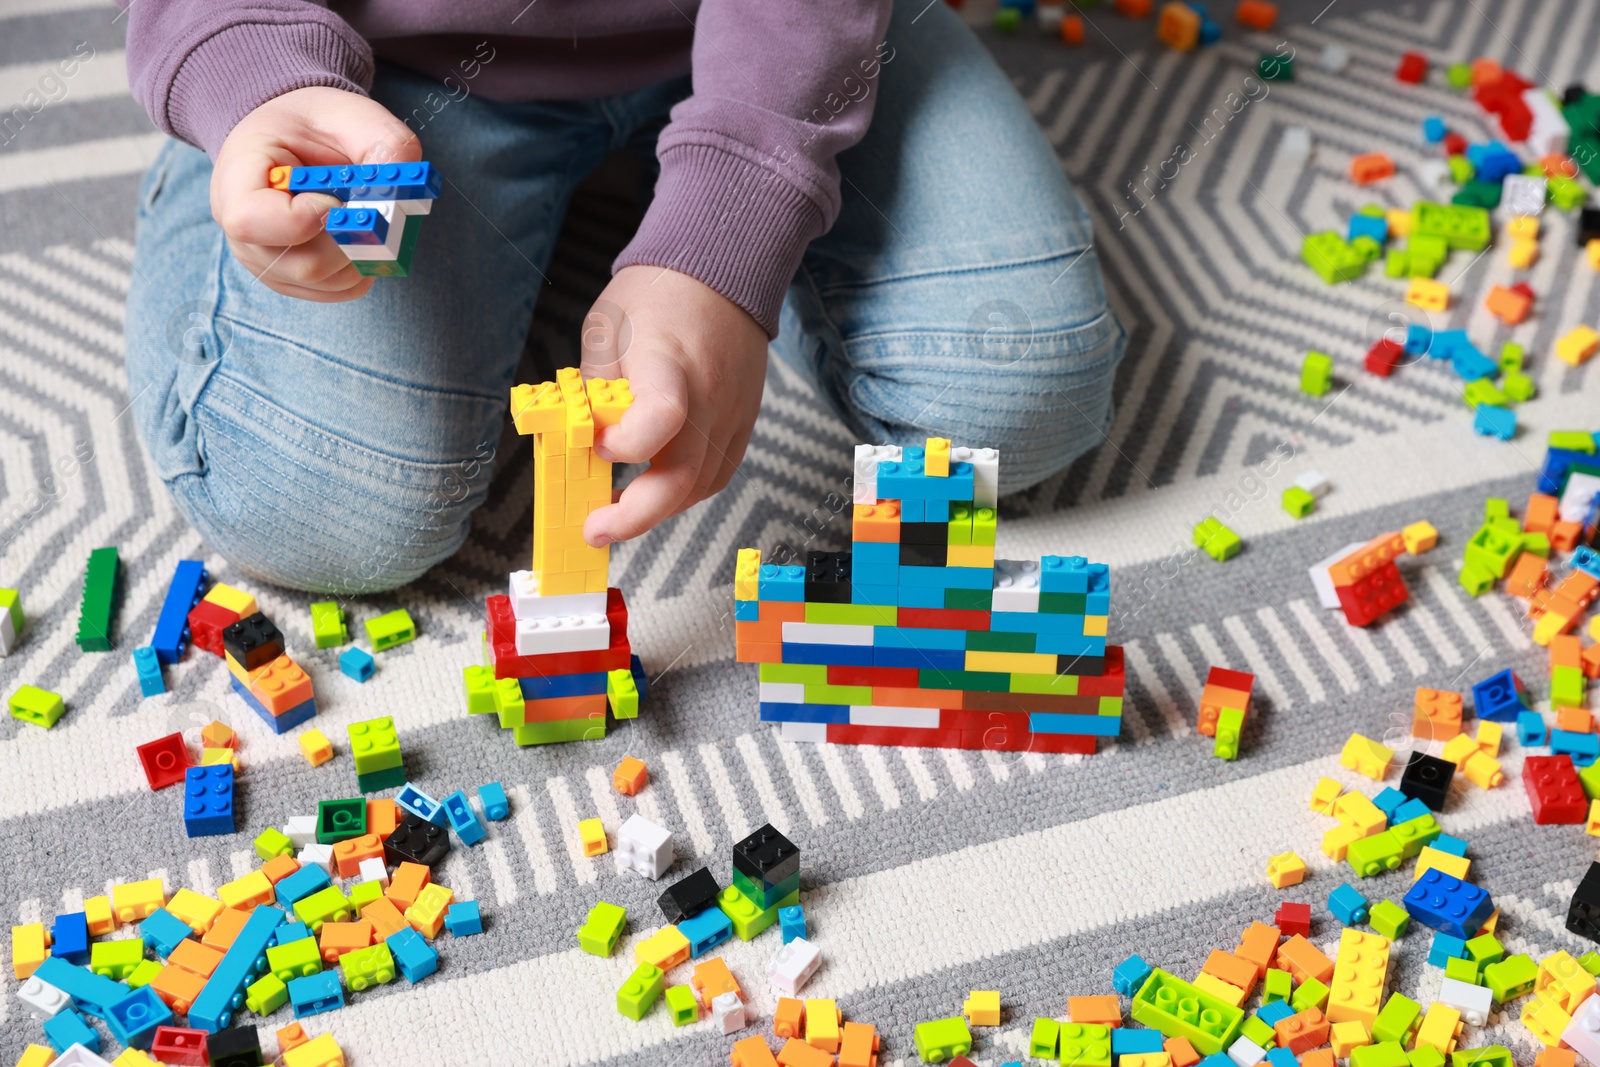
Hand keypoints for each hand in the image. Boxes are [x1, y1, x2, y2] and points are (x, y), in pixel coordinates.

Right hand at [211, 86, 420, 301]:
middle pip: (303, 264)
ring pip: (327, 282)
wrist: (297, 136)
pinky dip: (364, 265)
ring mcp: (267, 263)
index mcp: (236, 180)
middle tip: (365, 202)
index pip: (252, 222)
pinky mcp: (294, 281)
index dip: (305, 218)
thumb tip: (407, 188)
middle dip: (351, 237)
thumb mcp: (352, 114)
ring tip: (360, 210)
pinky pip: (340, 290)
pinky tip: (359, 232)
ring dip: (362, 251)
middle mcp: (243, 233)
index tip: (334, 196)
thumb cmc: (316, 123)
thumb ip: (385, 144)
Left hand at [580, 266, 767, 544]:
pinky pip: (715, 473)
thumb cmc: (656, 296)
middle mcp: (710, 395)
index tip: (598, 446)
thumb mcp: (604, 331)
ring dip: (657, 508)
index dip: (627, 444)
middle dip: (635, 515)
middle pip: (685, 475)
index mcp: (671, 364)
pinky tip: (654, 491)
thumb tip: (576, 443)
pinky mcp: (742, 423)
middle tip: (595, 528)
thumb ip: (593, 391)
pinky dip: (683, 492)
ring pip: (700, 486)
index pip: (662, 417)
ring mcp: (732, 413)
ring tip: (617, 512)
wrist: (721, 273)